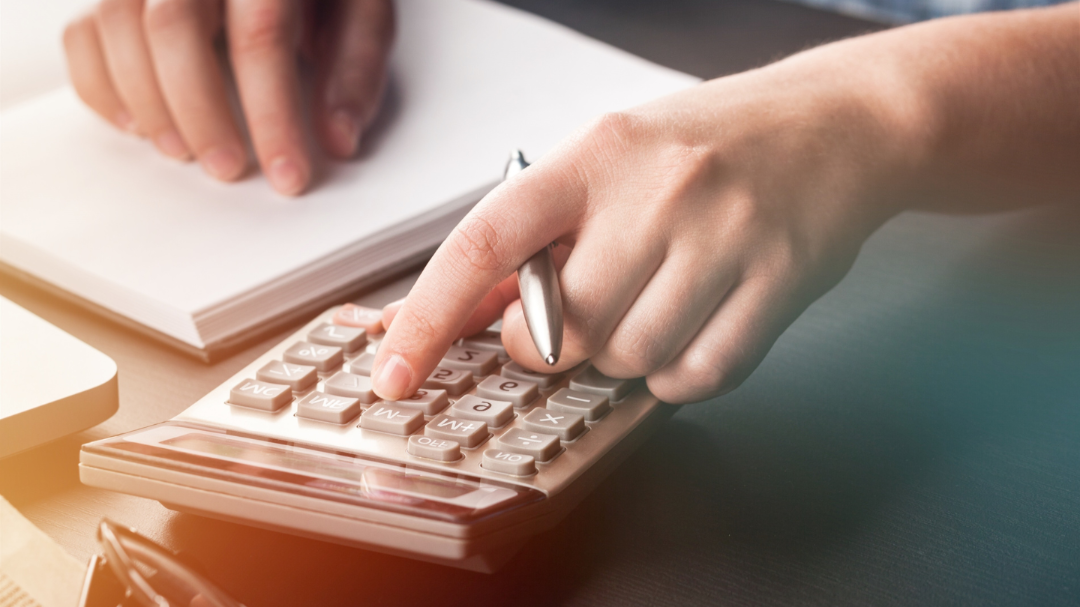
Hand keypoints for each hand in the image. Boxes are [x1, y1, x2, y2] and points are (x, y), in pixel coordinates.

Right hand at [63, 0, 393, 194]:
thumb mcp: (361, 10)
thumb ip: (355, 68)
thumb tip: (339, 141)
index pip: (260, 36)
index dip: (273, 114)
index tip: (288, 175)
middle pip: (172, 25)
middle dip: (199, 110)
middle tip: (228, 168)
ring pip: (118, 24)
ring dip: (148, 101)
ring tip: (184, 152)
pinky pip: (84, 33)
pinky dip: (101, 85)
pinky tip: (138, 126)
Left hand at [371, 46, 919, 404]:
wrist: (837, 124)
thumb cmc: (711, 145)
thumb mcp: (612, 161)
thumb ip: (539, 237)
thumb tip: (463, 310)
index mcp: (596, 154)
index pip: (486, 240)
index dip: (428, 312)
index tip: (395, 368)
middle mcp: (657, 191)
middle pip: (562, 331)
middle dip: (555, 345)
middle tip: (585, 312)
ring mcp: (723, 236)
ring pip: (629, 361)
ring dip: (627, 357)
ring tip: (657, 303)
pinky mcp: (778, 280)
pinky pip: (698, 376)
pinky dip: (682, 374)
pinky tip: (695, 326)